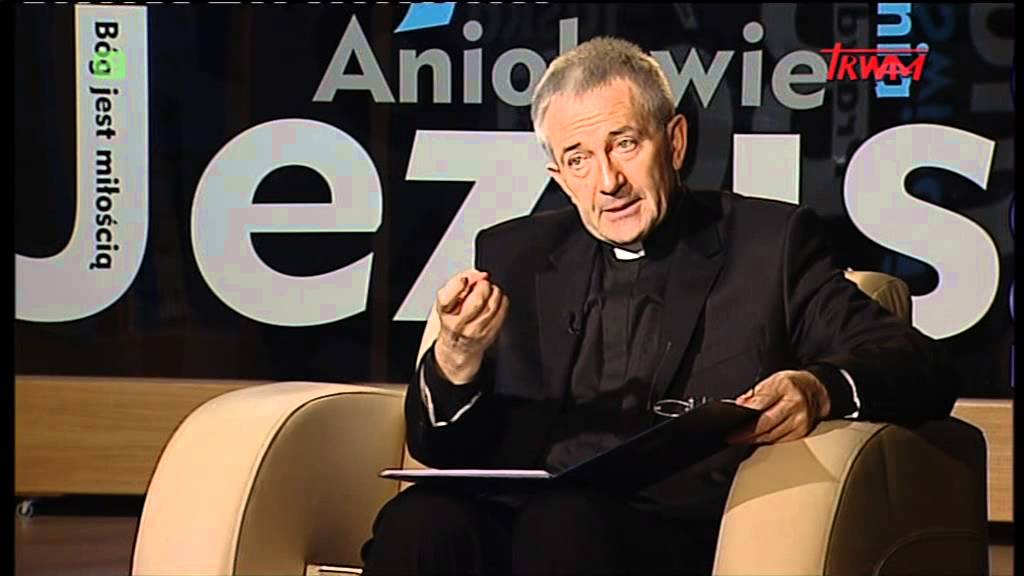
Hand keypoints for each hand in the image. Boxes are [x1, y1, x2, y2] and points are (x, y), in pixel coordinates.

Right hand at [433, 269, 509, 383]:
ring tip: (489, 291)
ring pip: (493, 305)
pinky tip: (496, 300)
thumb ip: (459, 282)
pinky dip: (501, 300)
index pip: (447, 298)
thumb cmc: (453, 318)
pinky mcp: (490, 334)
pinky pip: (502, 311)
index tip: (464, 280)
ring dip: (494, 292)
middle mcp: (459, 324)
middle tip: (482, 283)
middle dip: (483, 286)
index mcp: (445, 313)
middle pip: (477, 300)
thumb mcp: (448, 299)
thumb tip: (479, 274)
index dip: (458, 284)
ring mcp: (476, 331)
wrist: (457, 347)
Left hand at [727, 370, 831, 444]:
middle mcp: (795, 404)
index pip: (760, 403)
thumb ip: (754, 393)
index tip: (731, 420)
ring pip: (772, 435)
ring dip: (754, 439)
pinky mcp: (802, 432)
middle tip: (732, 437)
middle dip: (746, 433)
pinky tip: (757, 439)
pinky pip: (780, 440)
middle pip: (766, 423)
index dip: (744, 413)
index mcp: (784, 386)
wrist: (816, 390)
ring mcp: (801, 420)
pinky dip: (766, 440)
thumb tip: (739, 405)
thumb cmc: (791, 384)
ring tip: (740, 439)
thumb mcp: (771, 380)